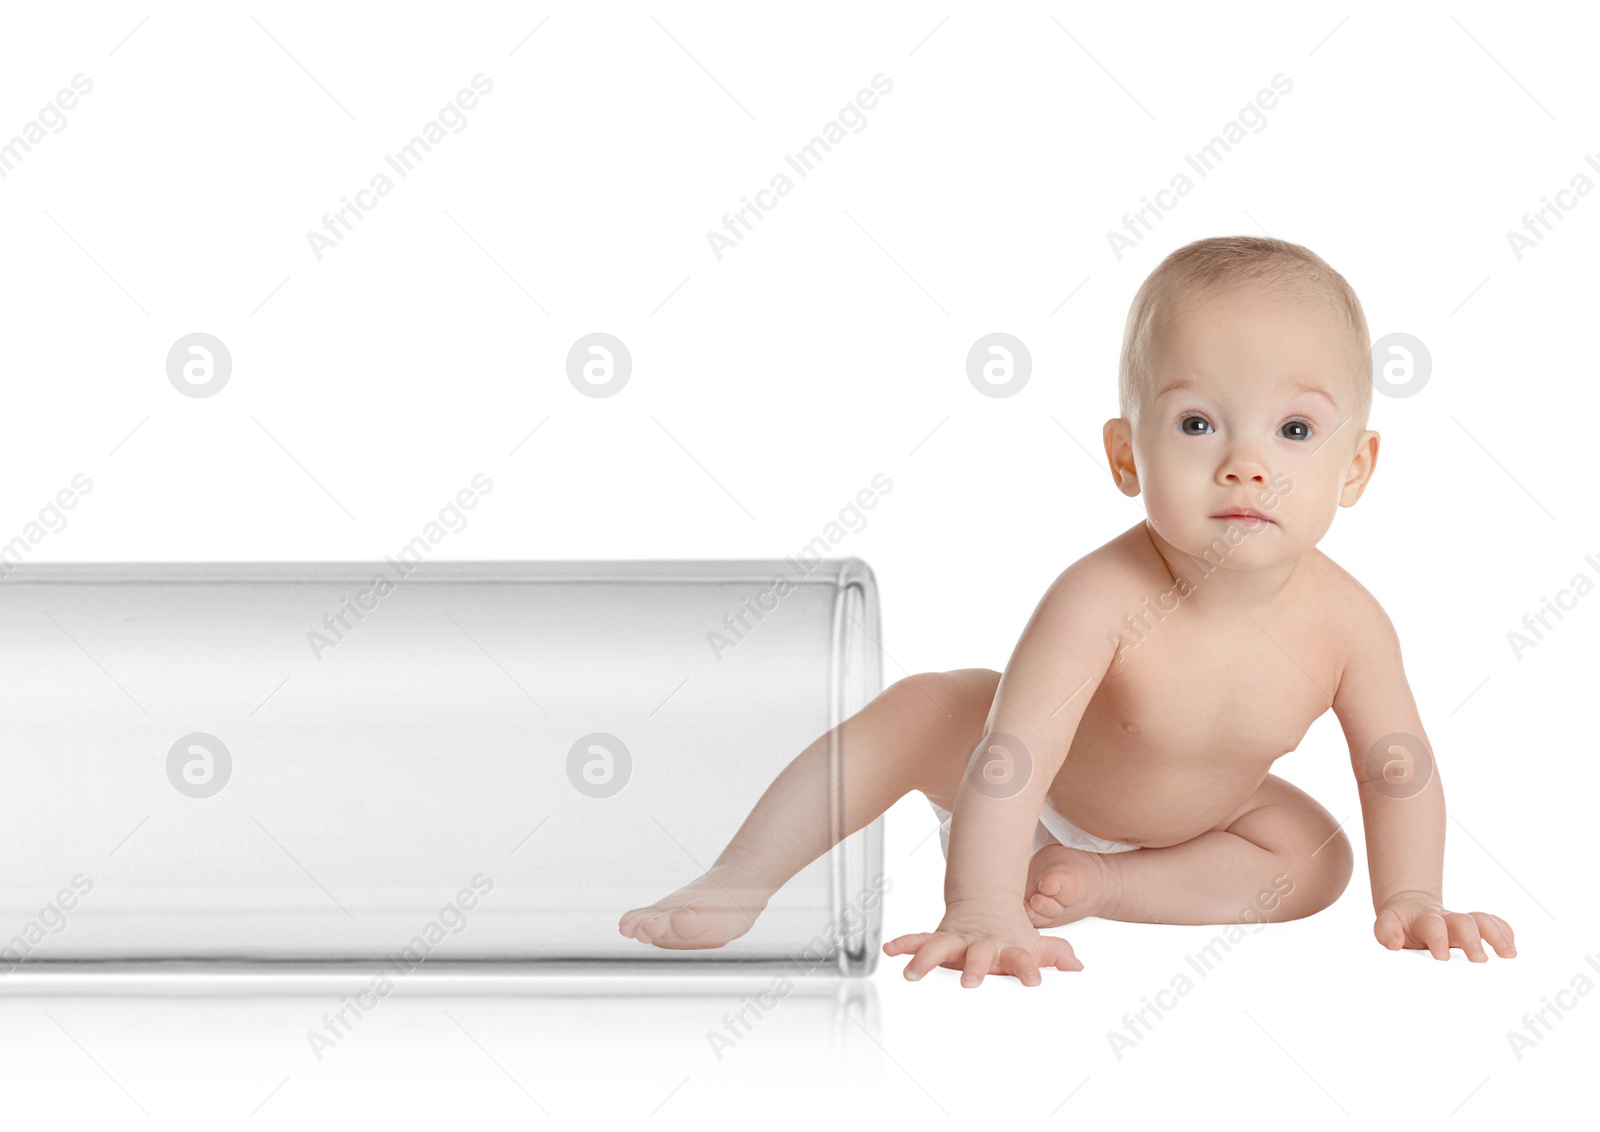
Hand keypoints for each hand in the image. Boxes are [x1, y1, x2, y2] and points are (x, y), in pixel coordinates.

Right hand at [882, 899, 1082, 986]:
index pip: (1022, 959)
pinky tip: (890, 950)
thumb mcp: (1035, 944)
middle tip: (971, 984)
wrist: (985, 905)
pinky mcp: (938, 939)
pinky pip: (918, 941)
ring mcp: (958, 940)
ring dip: (927, 959)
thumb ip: (1054, 954)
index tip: (1034, 982)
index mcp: (1008, 947)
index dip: (1029, 969)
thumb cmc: (1010, 935)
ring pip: (941, 947)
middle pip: (979, 955)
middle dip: (974, 968)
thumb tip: (1077, 966)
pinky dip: (904, 945)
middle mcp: (981, 944)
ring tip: (913, 972)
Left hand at [1373, 891, 1515, 961]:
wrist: (1410, 908)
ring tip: (1510, 955)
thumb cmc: (1400, 923)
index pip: (1433, 926)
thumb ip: (1386, 932)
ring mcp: (1462, 923)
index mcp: (1424, 920)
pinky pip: (1493, 924)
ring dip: (1498, 936)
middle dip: (1473, 940)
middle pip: (1464, 922)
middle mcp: (1447, 919)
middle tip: (1480, 961)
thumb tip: (1395, 943)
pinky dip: (1505, 932)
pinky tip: (1512, 948)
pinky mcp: (1473, 927)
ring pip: (1482, 921)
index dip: (1438, 939)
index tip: (1442, 958)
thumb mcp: (1386, 924)